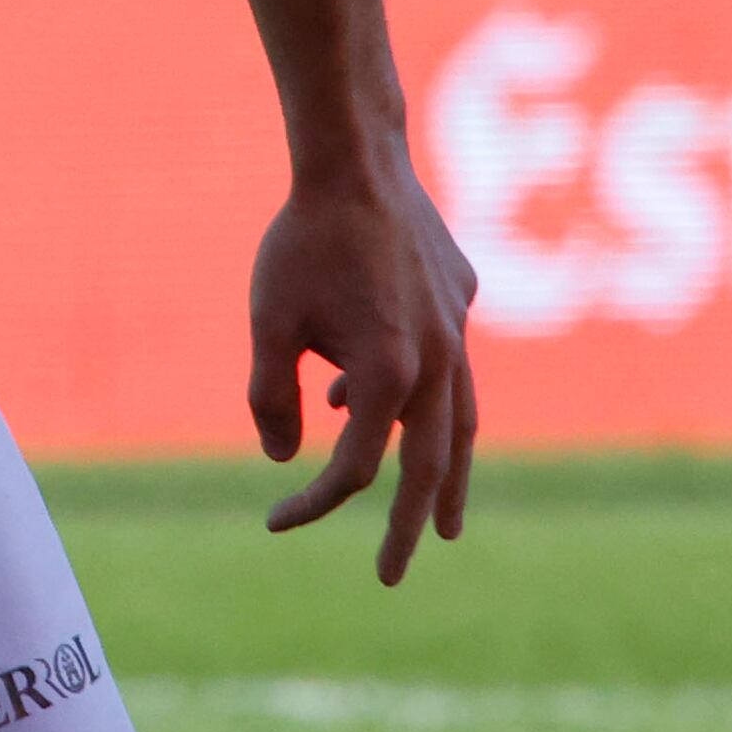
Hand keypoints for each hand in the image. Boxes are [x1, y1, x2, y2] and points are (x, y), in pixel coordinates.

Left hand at [248, 156, 478, 583]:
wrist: (356, 157)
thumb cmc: (302, 239)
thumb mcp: (269, 320)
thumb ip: (271, 396)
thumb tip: (280, 458)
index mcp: (390, 375)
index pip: (353, 466)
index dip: (312, 501)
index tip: (274, 521)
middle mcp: (438, 362)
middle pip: (431, 467)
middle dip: (409, 526)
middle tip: (391, 574)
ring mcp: (458, 329)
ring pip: (461, 423)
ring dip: (448, 477)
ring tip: (442, 520)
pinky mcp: (461, 297)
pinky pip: (449, 366)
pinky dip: (424, 399)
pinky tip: (370, 400)